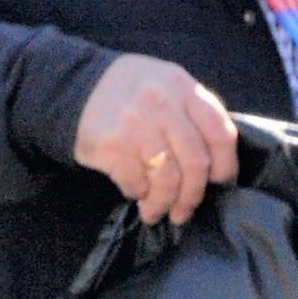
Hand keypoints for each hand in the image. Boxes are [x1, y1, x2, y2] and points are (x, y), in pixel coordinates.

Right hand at [70, 52, 237, 224]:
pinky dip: (138, 194)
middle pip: (195, 163)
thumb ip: (193, 114)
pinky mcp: (112, 145)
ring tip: (157, 212)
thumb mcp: (168, 86)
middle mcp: (163, 104)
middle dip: (192, 195)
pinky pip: (136, 182)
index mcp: (183, 88)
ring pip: (167, 179)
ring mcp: (136, 124)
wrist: (71, 86)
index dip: (226, 166)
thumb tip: (216, 165)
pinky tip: (135, 192)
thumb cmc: (130, 92)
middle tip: (184, 211)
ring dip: (164, 203)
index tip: (219, 183)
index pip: (220, 134)